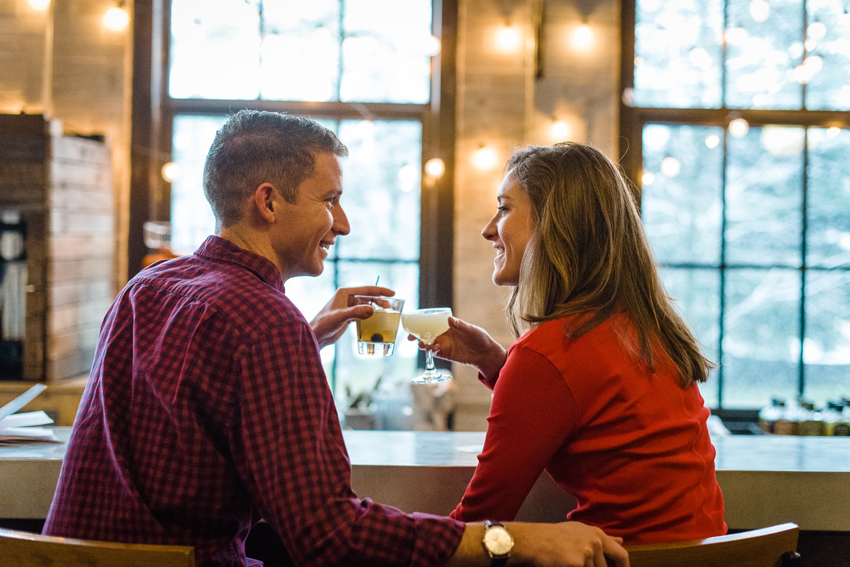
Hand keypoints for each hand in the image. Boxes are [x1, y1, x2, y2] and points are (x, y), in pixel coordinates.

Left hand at [309, 286, 394, 348]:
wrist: (316, 335)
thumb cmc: (324, 324)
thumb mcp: (341, 317)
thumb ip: (356, 312)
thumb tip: (373, 309)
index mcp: (344, 292)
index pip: (366, 289)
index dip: (380, 291)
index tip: (393, 293)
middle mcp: (347, 297)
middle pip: (368, 296)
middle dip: (380, 300)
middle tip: (390, 307)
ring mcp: (348, 307)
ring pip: (366, 305)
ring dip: (376, 307)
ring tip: (386, 313)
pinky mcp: (348, 316)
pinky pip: (363, 312)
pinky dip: (370, 315)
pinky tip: (376, 320)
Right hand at [409, 317, 506, 381]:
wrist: (485, 354)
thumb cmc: (480, 338)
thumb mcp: (471, 330)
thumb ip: (460, 325)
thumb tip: (449, 319)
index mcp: (448, 327)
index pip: (433, 323)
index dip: (423, 323)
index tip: (414, 323)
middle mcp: (444, 335)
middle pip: (427, 334)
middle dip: (417, 336)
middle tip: (410, 337)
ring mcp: (445, 345)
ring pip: (430, 344)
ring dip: (424, 344)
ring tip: (422, 345)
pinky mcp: (447, 355)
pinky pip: (436, 353)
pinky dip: (433, 351)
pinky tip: (434, 349)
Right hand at [507, 522, 627, 566]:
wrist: (533, 540)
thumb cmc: (552, 536)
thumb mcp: (579, 532)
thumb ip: (602, 539)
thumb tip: (621, 541)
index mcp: (597, 534)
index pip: (621, 555)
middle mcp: (595, 542)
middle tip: (577, 562)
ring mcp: (588, 552)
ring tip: (566, 560)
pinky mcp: (578, 563)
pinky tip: (562, 564)